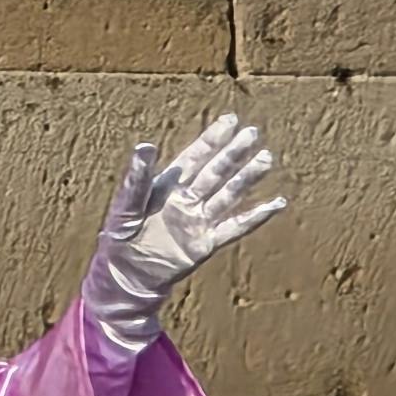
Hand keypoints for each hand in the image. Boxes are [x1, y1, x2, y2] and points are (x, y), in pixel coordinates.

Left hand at [79, 115, 285, 347]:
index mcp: (167, 185)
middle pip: (215, 171)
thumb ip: (137, 177)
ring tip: (267, 158)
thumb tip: (145, 145)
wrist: (127, 276)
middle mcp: (187, 199)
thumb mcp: (126, 205)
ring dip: (247, 178)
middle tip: (254, 133)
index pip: (194, 156)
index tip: (230, 120)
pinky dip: (256, 216)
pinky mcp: (206, 243)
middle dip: (233, 152)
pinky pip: (235, 228)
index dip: (212, 139)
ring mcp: (199, 220)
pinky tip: (276, 204)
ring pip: (228, 194)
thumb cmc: (120, 237)